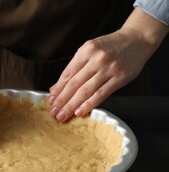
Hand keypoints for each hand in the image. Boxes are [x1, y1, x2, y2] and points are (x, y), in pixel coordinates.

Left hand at [48, 7, 167, 121]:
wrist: (137, 40)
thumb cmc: (109, 46)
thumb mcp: (89, 51)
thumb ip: (74, 68)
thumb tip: (55, 87)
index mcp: (86, 51)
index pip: (67, 74)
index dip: (58, 89)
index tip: (50, 100)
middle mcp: (96, 59)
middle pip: (74, 84)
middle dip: (62, 100)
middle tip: (53, 112)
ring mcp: (109, 69)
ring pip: (86, 91)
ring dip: (72, 105)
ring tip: (63, 115)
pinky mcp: (120, 78)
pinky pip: (101, 94)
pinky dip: (89, 104)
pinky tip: (79, 112)